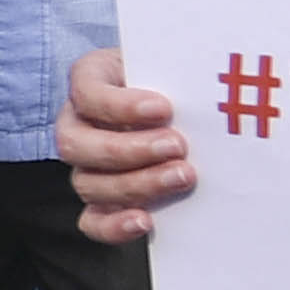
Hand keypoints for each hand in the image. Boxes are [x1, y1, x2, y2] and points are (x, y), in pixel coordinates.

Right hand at [54, 43, 196, 243]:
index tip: (163, 108)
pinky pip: (91, 221)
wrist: (198, 106)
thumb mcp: (180, 64)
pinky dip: (113, 225)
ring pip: (87, 183)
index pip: (86, 92)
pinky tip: (145, 221)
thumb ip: (184, 71)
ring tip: (184, 176)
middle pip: (75, 144)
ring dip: (135, 184)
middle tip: (178, 146)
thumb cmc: (184, 77)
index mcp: (92, 81)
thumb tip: (214, 85)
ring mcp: (87, 166)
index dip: (118, 105)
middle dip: (128, 149)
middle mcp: (79, 124)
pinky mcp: (102, 201)